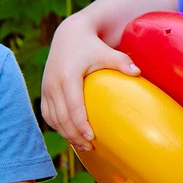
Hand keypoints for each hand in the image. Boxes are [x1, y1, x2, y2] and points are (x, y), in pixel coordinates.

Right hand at [40, 13, 135, 150]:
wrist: (69, 34)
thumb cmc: (91, 46)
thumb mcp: (106, 52)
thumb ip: (122, 62)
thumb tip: (138, 73)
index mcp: (67, 77)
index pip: (73, 107)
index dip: (81, 126)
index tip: (91, 139)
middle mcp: (53, 84)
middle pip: (61, 118)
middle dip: (74, 136)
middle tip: (89, 148)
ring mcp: (46, 88)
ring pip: (53, 119)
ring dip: (66, 134)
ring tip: (81, 145)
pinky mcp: (44, 90)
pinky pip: (47, 114)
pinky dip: (57, 126)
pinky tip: (70, 134)